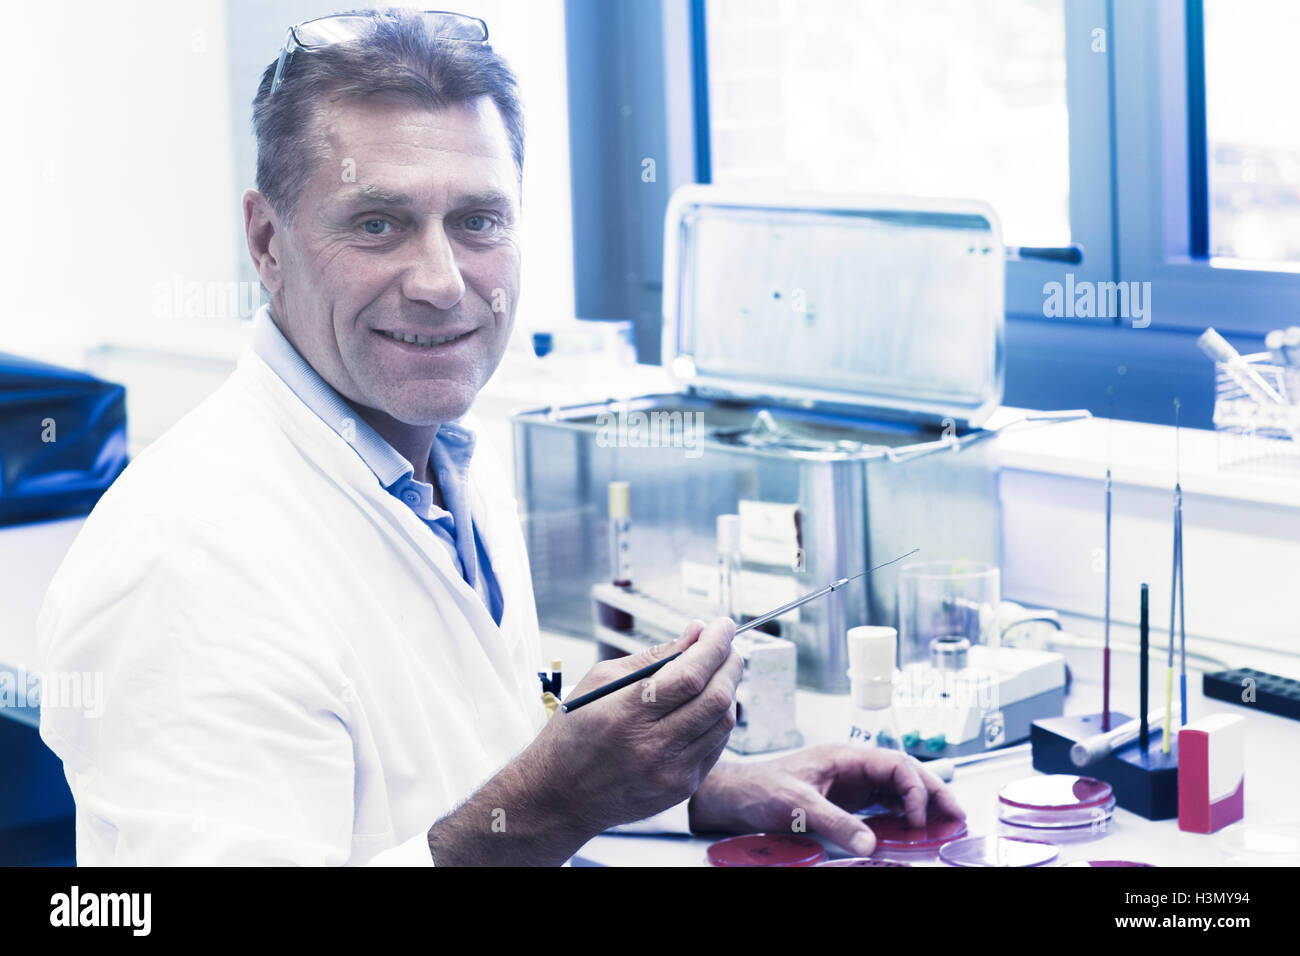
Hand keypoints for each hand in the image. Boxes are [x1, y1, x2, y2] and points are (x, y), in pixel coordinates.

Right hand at [527, 617, 741, 833]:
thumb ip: (653, 657)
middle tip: (726, 644)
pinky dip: (718, 718)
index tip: (723, 625)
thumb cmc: (575, 732)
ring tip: (716, 671)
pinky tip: (705, 704)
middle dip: (730, 662)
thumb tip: (696, 633)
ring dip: (728, 689)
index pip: (689, 676)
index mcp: (626, 714)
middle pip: (716, 698)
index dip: (714, 645)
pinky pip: (716, 745)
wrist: (560, 796)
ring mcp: (671, 773)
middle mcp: (652, 747)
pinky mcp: (682, 789)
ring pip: (723, 722)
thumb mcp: (599, 682)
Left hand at [687, 745, 964, 857]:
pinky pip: (883, 806)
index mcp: (845, 756)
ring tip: (945, 823)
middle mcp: (852, 767)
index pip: (895, 763)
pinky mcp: (846, 801)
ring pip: (898, 789)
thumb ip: (834, 822)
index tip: (919, 817)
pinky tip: (914, 829)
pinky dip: (903, 816)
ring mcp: (851, 784)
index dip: (915, 788)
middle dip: (933, 792)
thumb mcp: (796, 804)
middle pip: (905, 773)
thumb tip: (870, 844)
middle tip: (957, 816)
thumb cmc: (760, 788)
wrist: (735, 796)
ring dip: (922, 804)